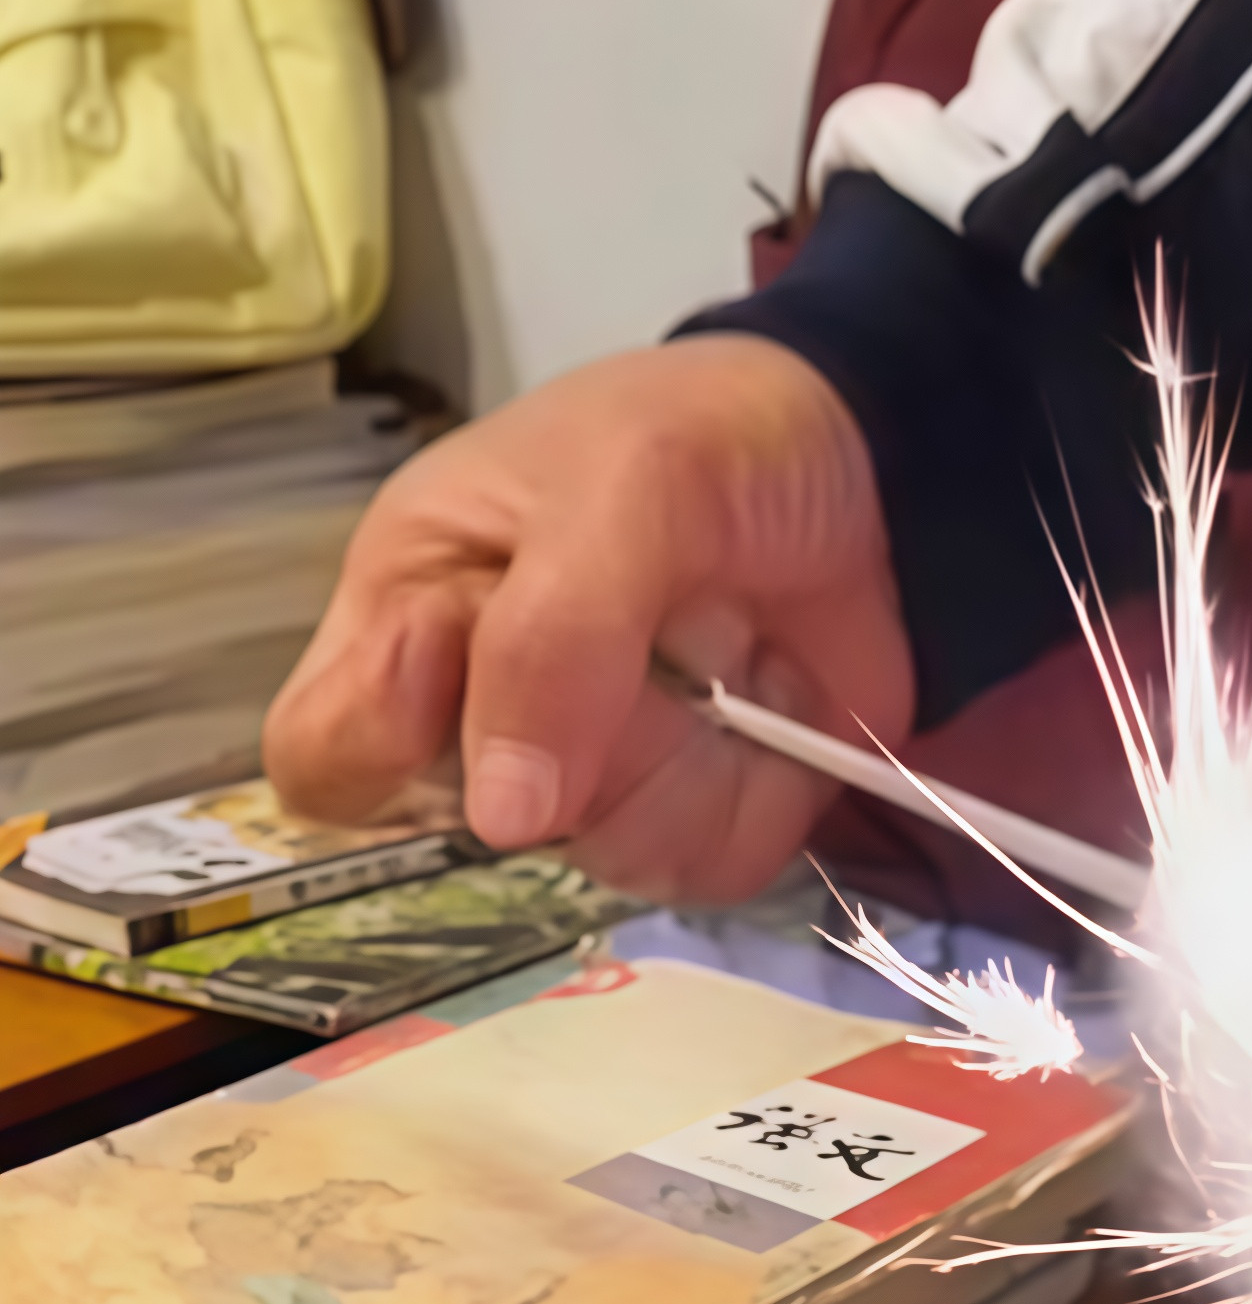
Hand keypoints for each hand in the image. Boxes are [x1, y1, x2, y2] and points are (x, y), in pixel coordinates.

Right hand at [263, 334, 911, 903]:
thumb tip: (497, 819)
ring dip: (691, 769)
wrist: (873, 461)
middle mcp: (487, 715)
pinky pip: (709, 868)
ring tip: (728, 660)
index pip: (328, 757)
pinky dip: (760, 799)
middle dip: (588, 757)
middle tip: (653, 645)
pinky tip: (776, 714)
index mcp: (411, 608)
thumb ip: (549, 639)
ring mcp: (600, 777)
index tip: (489, 702)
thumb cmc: (708, 436)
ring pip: (610, 858)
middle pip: (485, 837)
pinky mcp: (702, 812)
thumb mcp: (621, 487)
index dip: (390, 764)